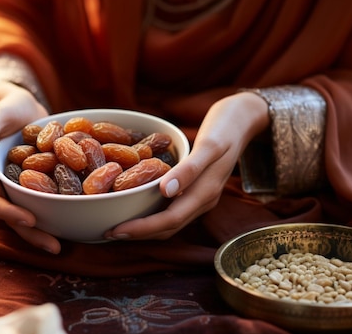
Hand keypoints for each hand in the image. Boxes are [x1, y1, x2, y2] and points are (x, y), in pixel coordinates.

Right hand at [0, 82, 61, 253]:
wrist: (25, 105)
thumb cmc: (6, 107)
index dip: (9, 213)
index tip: (30, 220)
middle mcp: (7, 186)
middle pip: (15, 216)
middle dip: (33, 234)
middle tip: (55, 247)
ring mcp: (26, 186)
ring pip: (34, 213)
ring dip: (48, 230)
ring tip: (65, 245)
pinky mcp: (44, 182)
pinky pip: (50, 199)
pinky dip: (62, 210)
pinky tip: (80, 218)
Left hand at [104, 91, 268, 239]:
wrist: (244, 118)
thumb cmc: (225, 128)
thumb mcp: (210, 145)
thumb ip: (190, 169)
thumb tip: (165, 192)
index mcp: (206, 193)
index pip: (169, 221)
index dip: (141, 229)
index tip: (115, 230)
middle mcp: (204, 200)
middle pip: (168, 227)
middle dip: (138, 233)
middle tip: (107, 231)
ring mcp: (202, 197)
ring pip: (171, 221)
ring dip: (145, 227)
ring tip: (118, 224)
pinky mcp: (198, 190)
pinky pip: (174, 209)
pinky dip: (154, 213)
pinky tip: (139, 205)